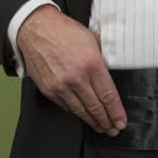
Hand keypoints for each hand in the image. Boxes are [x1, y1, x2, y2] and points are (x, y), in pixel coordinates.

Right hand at [16, 5, 126, 135]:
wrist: (37, 29)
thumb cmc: (65, 31)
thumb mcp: (92, 41)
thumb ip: (101, 61)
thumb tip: (110, 77)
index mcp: (91, 63)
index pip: (108, 95)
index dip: (116, 112)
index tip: (121, 121)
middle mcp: (76, 77)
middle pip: (95, 107)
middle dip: (107, 121)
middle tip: (114, 129)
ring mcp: (61, 85)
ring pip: (80, 111)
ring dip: (93, 122)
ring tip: (101, 127)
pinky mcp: (49, 90)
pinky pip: (66, 106)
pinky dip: (76, 112)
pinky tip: (84, 115)